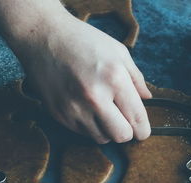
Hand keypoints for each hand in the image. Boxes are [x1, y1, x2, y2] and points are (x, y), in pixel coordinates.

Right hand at [0, 0, 150, 143]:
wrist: (43, 37)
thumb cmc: (84, 41)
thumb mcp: (118, 52)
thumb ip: (136, 78)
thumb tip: (147, 99)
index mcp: (115, 79)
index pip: (137, 120)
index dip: (143, 130)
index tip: (142, 131)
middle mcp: (95, 98)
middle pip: (121, 136)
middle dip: (126, 131)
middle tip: (123, 120)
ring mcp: (74, 108)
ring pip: (102, 138)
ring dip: (107, 129)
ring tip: (102, 110)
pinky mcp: (59, 114)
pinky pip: (82, 133)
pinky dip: (89, 125)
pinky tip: (85, 106)